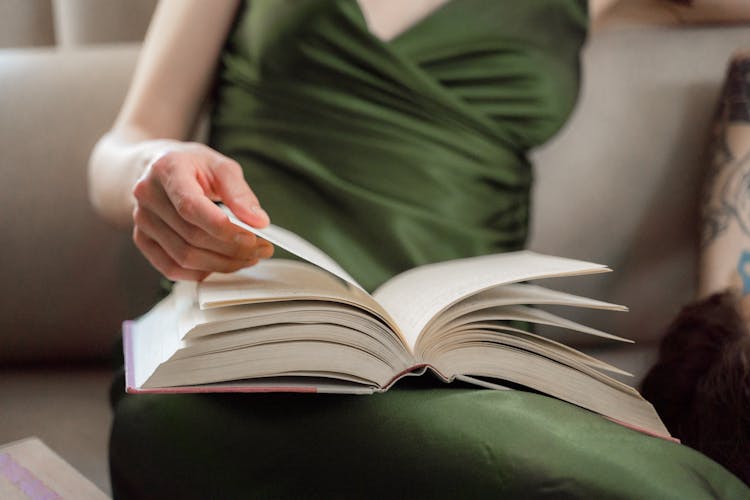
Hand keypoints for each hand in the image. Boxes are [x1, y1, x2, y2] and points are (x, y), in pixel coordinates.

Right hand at [131, 142, 272, 280]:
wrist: (157, 168)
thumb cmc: (191, 165)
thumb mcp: (220, 166)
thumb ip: (240, 193)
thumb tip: (258, 221)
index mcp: (167, 169)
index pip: (191, 207)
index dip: (223, 228)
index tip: (252, 237)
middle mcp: (148, 195)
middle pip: (191, 236)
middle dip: (232, 249)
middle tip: (261, 249)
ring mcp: (142, 220)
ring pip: (183, 257)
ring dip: (221, 264)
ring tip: (247, 258)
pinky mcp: (142, 240)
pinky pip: (171, 267)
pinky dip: (201, 272)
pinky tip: (221, 264)